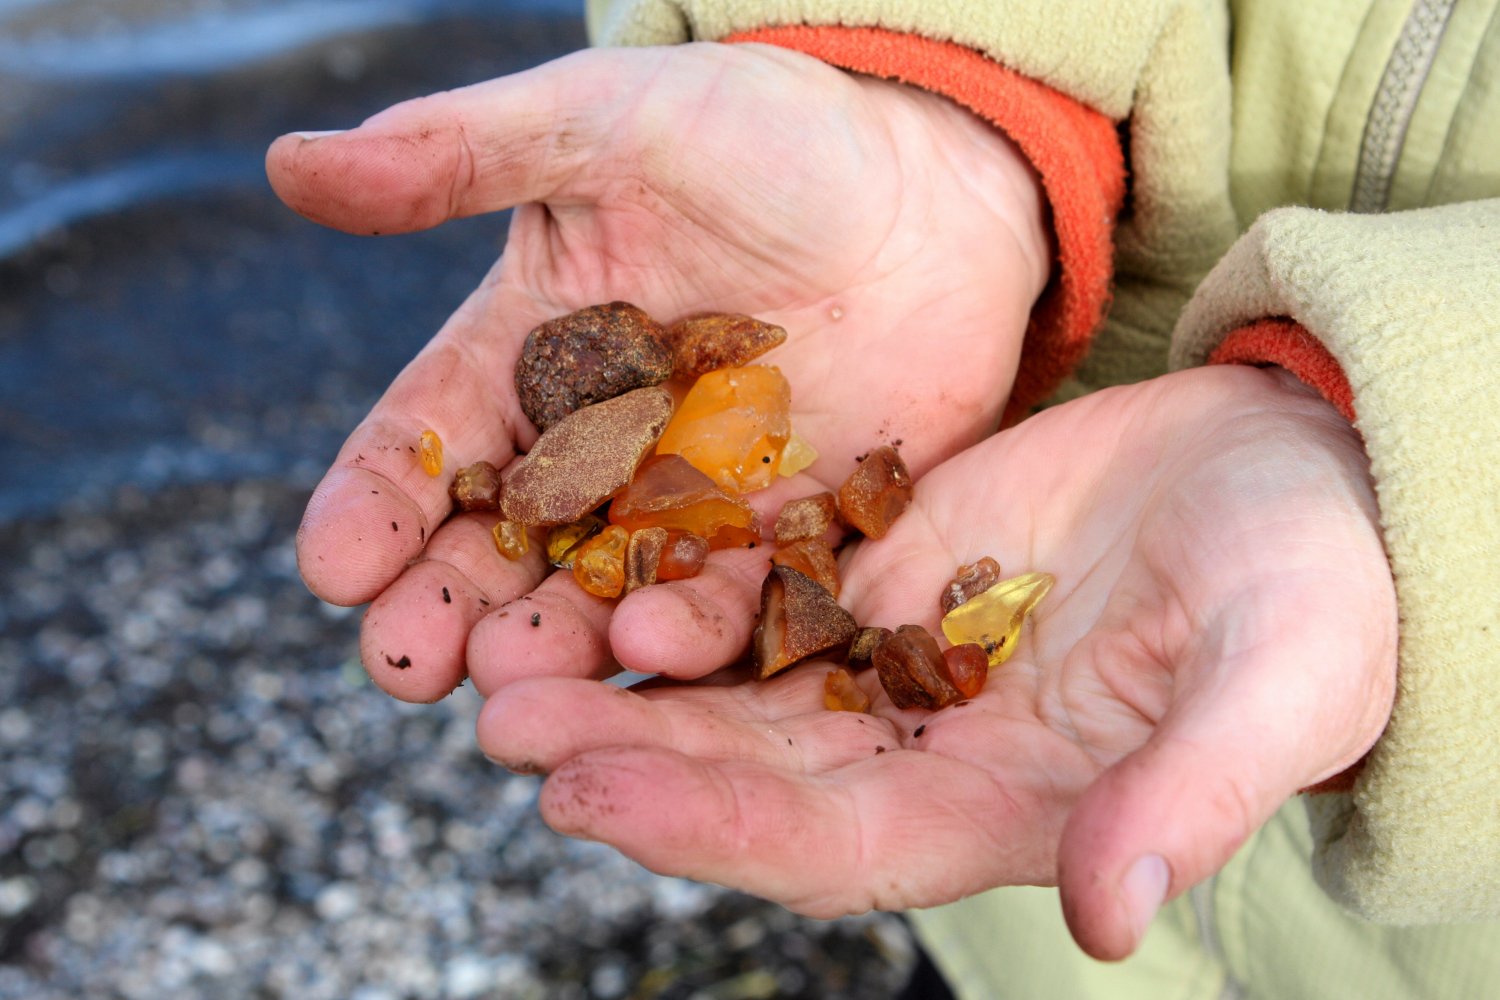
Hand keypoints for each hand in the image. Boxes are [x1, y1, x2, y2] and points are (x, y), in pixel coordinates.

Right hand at [266, 42, 1049, 700]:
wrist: (928, 182)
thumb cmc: (761, 132)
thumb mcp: (604, 122)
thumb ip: (461, 155)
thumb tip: (289, 161)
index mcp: (527, 358)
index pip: (427, 442)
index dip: (376, 502)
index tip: (333, 564)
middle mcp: (597, 451)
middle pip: (502, 545)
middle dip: (449, 607)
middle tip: (408, 666)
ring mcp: (694, 505)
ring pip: (608, 591)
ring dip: (558, 643)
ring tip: (515, 687)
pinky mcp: (790, 537)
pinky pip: (739, 598)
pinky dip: (701, 631)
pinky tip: (661, 653)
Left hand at [474, 365, 1397, 958]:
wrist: (1298, 481)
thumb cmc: (1317, 596)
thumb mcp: (1277, 683)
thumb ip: (1190, 794)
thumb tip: (1115, 917)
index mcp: (1000, 809)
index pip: (831, 843)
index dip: (711, 832)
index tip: (590, 798)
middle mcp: (925, 747)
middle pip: (750, 771)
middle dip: (629, 753)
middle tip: (503, 722)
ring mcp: (896, 653)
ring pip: (737, 683)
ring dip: (626, 675)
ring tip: (510, 650)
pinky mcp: (886, 564)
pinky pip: (767, 581)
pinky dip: (684, 581)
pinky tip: (597, 554)